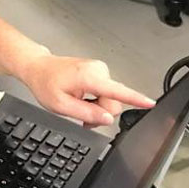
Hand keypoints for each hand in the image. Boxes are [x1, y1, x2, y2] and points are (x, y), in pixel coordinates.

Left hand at [21, 54, 154, 127]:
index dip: (135, 99)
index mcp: (89, 77)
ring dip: (97, 107)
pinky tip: (83, 98)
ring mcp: (99, 69)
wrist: (39, 67)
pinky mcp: (99, 72)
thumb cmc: (46, 83)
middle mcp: (98, 70)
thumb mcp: (61, 105)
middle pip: (113, 101)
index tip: (149, 103)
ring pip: (110, 99)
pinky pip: (106, 92)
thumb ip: (87, 113)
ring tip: (79, 104)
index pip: (117, 91)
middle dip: (101, 113)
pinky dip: (96, 100)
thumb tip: (107, 119)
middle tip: (82, 115)